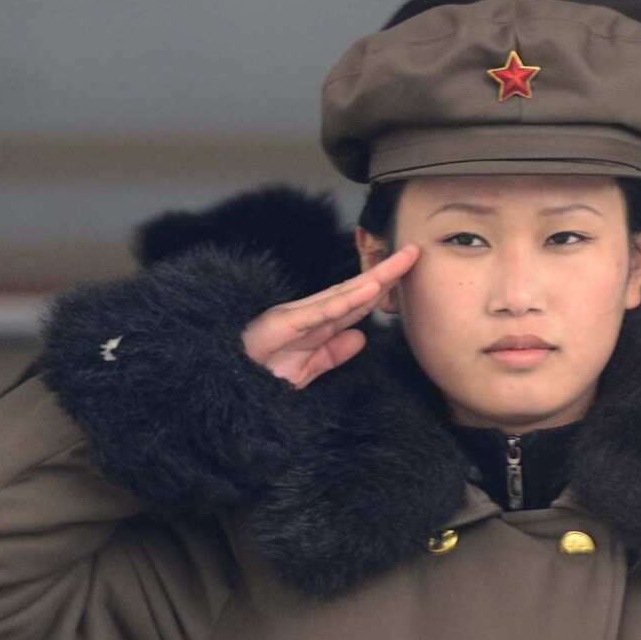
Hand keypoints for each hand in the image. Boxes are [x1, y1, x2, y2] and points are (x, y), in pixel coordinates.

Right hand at [241, 244, 418, 389]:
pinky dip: (345, 300)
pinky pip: (321, 311)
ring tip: (400, 264)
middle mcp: (310, 314)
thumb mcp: (305, 370)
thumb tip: (361, 337)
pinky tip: (368, 289)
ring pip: (343, 294)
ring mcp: (297, 316)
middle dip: (386, 273)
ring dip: (373, 278)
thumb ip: (332, 354)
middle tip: (414, 253)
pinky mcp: (284, 323)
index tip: (408, 275)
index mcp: (317, 325)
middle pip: (356, 290)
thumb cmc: (260, 376)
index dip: (383, 288)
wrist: (226, 387)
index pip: (358, 303)